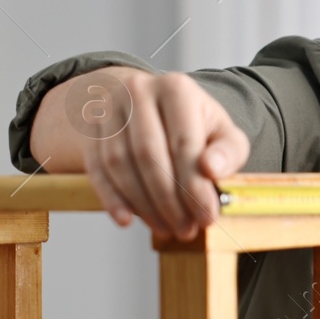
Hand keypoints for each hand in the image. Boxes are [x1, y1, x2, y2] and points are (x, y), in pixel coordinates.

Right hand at [66, 68, 249, 238]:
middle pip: (149, 155)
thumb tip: (212, 169)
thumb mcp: (221, 131)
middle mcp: (138, 91)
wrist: (150, 104)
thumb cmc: (192, 125)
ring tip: (165, 228)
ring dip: (143, 205)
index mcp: (176, 88)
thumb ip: (228, 151)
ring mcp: (109, 108)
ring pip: (120, 164)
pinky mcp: (91, 129)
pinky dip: (111, 198)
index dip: (195, 186)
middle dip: (169, 201)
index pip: (183, 143)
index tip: (207, 217)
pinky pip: (97, 168)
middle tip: (185, 229)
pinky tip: (126, 220)